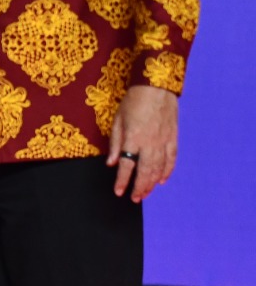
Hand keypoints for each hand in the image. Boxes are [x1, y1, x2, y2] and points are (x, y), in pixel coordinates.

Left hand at [107, 84, 177, 201]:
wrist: (156, 87)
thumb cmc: (133, 101)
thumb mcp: (118, 119)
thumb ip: (115, 143)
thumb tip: (112, 163)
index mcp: (133, 138)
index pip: (127, 165)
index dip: (122, 180)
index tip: (118, 192)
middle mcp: (150, 143)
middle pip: (145, 171)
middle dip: (139, 187)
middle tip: (134, 198)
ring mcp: (164, 142)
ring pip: (159, 169)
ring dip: (151, 184)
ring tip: (145, 194)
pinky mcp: (173, 138)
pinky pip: (172, 160)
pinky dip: (167, 172)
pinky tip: (161, 180)